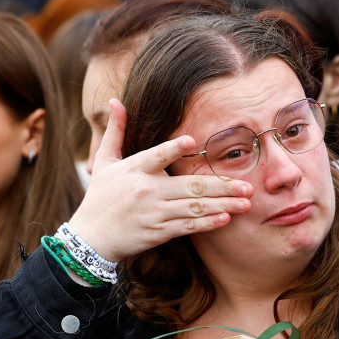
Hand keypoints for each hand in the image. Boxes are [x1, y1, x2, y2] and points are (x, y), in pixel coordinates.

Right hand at [68, 99, 253, 261]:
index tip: (193, 141)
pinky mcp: (158, 232)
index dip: (173, 149)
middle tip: (247, 185)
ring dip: (223, 205)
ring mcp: (154, 213)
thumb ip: (115, 131)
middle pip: (189, 187)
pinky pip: (187, 226)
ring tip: (246, 203)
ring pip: (194, 208)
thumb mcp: (104, 162)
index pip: (156, 156)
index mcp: (134, 169)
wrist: (91, 237)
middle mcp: (146, 191)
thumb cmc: (100, 196)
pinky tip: (226, 218)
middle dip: (221, 186)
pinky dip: (207, 223)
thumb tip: (115, 101)